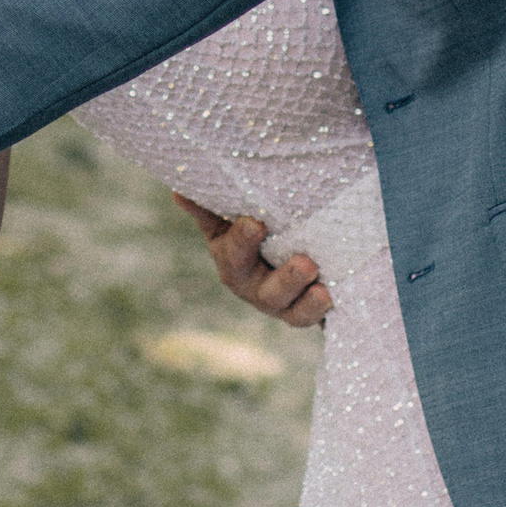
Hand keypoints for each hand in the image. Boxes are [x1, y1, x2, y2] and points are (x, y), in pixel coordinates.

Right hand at [172, 194, 331, 328]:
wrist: (299, 260)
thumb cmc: (262, 230)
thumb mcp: (236, 217)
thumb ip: (212, 205)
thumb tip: (178, 191)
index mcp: (227, 252)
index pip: (230, 248)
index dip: (241, 239)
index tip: (256, 223)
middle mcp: (246, 280)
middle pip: (254, 280)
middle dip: (268, 265)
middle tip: (297, 257)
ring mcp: (273, 300)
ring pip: (280, 300)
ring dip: (294, 284)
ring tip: (311, 268)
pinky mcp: (299, 312)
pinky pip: (305, 316)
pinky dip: (314, 307)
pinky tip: (327, 293)